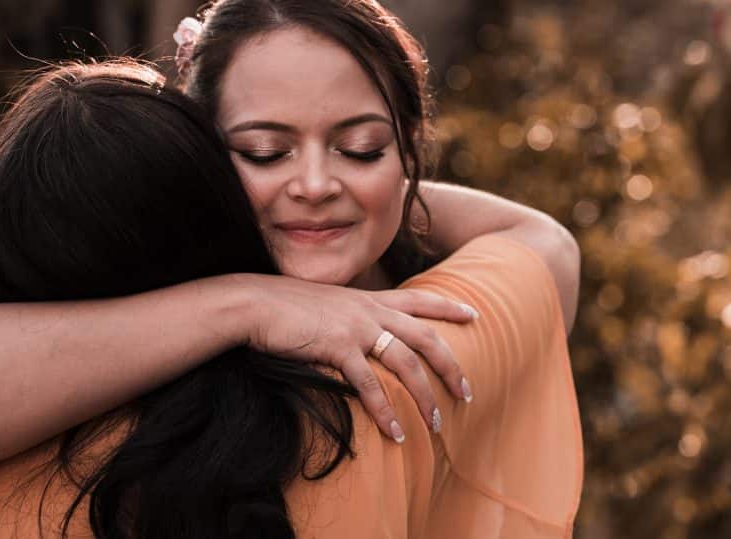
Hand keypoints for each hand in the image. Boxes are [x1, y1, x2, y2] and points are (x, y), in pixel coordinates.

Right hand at [238, 276, 476, 441]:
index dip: (449, 307)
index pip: (419, 299)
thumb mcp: (327, 303)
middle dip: (451, 365)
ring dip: (424, 396)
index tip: (474, 314)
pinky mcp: (338, 348)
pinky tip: (395, 432)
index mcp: (369, 299)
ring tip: (435, 423)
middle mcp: (370, 310)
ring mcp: (356, 328)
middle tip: (468, 392)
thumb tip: (360, 330)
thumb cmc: (286, 306)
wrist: (255, 302)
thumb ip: (349, 313)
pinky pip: (370, 384)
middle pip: (426, 336)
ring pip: (406, 363)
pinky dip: (385, 411)